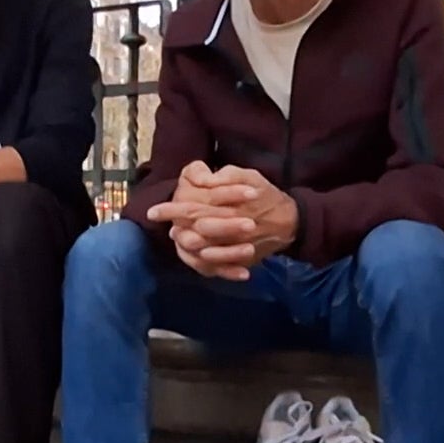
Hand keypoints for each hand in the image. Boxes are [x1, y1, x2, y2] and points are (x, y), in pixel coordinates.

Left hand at [146, 163, 297, 279]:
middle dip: (175, 230)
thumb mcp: (248, 175)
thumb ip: (225, 176)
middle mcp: (229, 229)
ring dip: (185, 247)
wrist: (290, 222)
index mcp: (228, 206)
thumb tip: (205, 180)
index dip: (169, 211)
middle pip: (192, 234)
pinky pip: (216, 267)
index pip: (191, 209)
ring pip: (201, 252)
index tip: (153, 212)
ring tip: (178, 238)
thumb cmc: (265, 195)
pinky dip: (202, 263)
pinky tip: (194, 254)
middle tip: (167, 227)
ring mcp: (234, 248)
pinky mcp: (240, 261)